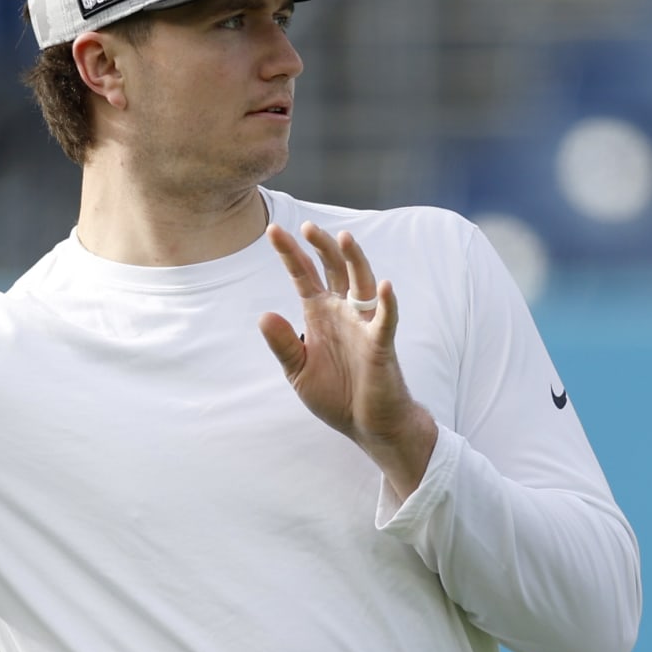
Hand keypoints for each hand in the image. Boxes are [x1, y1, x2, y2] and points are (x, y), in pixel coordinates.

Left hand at [257, 222, 437, 495]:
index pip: (304, 276)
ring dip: (353, 261)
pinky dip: (387, 303)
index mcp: (320, 315)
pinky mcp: (381, 345)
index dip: (289, 254)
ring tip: (343, 238)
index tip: (273, 230)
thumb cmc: (337, 395)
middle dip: (320, 247)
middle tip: (306, 225)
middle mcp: (342, 313)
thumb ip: (282, 344)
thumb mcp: (298, 371)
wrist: (368, 426)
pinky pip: (385, 320)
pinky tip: (385, 285)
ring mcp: (363, 326)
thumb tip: (264, 315)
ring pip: (360, 284)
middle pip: (332, 270)